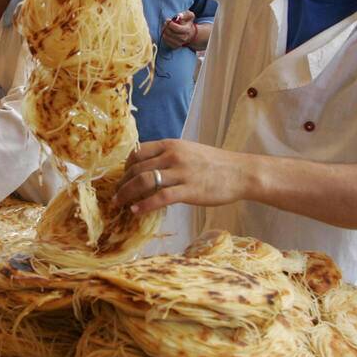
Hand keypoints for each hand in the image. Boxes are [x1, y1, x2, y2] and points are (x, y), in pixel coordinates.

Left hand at [113, 139, 247, 214]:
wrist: (240, 172)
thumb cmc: (215, 163)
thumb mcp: (189, 151)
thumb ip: (169, 156)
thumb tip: (148, 167)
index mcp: (171, 144)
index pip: (138, 152)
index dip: (125, 166)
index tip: (122, 177)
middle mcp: (173, 156)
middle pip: (137, 168)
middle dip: (122, 183)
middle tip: (115, 194)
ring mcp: (181, 173)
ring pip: (144, 182)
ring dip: (127, 194)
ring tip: (119, 204)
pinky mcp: (189, 190)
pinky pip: (160, 198)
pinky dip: (144, 205)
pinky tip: (135, 212)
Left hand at [161, 11, 196, 49]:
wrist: (190, 33)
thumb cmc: (188, 23)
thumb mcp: (189, 16)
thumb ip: (185, 14)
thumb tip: (179, 16)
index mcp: (187, 30)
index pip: (177, 28)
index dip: (171, 24)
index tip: (168, 20)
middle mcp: (184, 38)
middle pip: (171, 34)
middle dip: (166, 27)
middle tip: (165, 23)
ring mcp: (179, 43)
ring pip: (167, 38)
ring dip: (164, 32)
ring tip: (165, 27)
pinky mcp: (175, 46)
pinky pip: (166, 42)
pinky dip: (164, 36)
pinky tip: (166, 33)